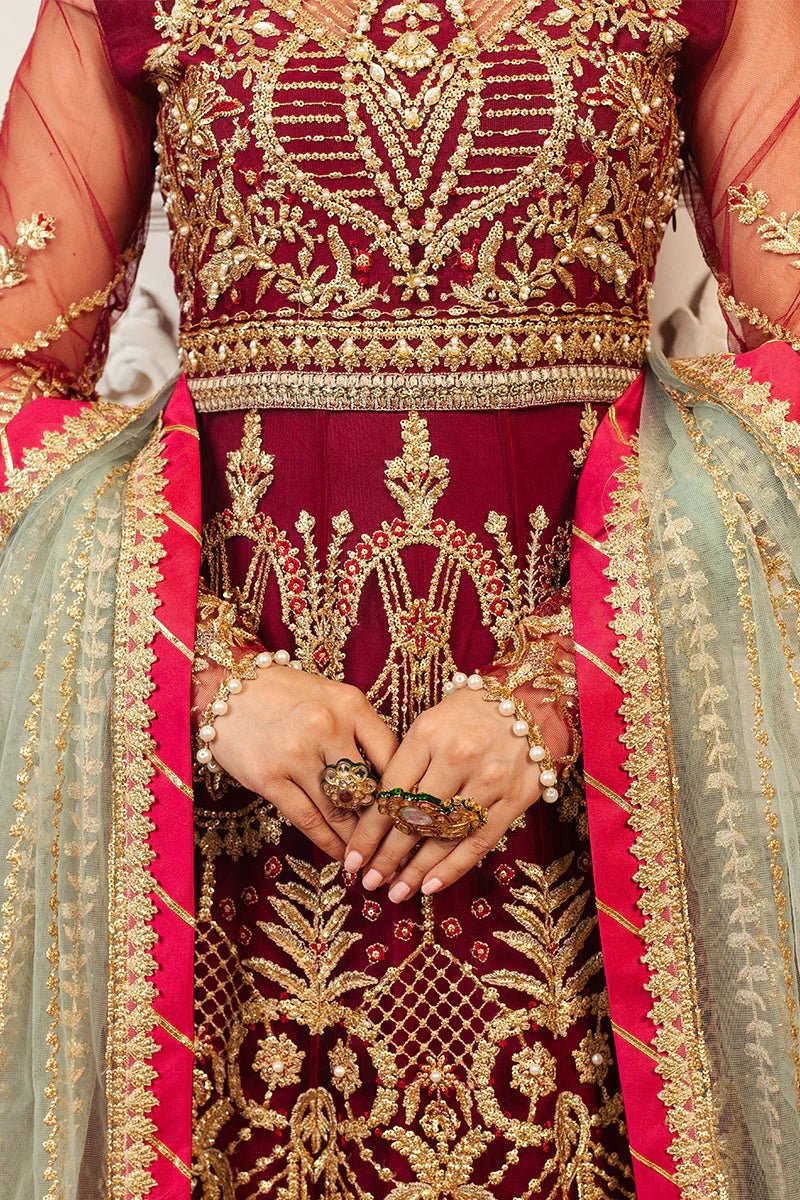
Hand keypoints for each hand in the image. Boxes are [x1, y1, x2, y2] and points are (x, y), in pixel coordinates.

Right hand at [211, 666, 398, 860]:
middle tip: (397, 847)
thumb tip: (392, 780)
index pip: (393, 756)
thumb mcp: (332, 699)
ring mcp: (297, 754)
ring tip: (370, 857)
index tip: (411, 815)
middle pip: (369, 788)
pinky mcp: (270, 778)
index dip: (404, 791)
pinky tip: (340, 853)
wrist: (227, 689)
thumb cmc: (287, 695)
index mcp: (352, 705)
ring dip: (357, 840)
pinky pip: (309, 820)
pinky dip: (328, 842)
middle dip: (384, 824)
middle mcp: (328, 727)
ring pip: (339, 811)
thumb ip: (361, 731)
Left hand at [343, 687, 544, 899]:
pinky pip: (479, 842)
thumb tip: (376, 812)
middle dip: (387, 856)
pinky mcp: (514, 798)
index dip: (368, 831)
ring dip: (416, 870)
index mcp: (428, 733)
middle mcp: (457, 757)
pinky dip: (452, 868)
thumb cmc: (471, 710)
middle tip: (368, 880)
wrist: (531, 700)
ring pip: (444, 836)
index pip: (390, 792)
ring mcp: (488, 779)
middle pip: (414, 819)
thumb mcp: (430, 720)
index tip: (353, 856)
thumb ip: (406, 761)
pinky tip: (430, 885)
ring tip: (396, 891)